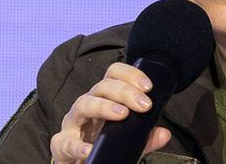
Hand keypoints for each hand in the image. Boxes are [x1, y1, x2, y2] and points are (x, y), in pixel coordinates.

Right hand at [50, 62, 170, 163]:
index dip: (130, 75)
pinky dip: (76, 146)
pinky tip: (88, 150)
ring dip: (104, 106)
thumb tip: (164, 134)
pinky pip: (65, 141)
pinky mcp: (61, 144)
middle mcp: (87, 105)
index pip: (114, 75)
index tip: (148, 87)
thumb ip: (145, 137)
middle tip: (144, 104)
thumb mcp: (127, 139)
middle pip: (102, 86)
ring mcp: (73, 123)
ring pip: (83, 104)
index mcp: (103, 98)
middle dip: (125, 91)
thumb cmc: (103, 144)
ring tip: (121, 114)